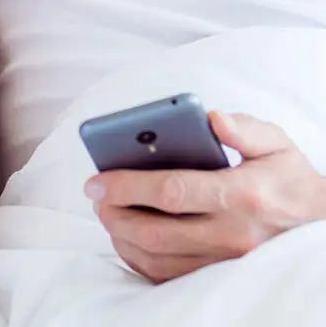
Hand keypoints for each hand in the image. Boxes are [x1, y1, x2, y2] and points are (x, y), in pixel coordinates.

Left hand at [86, 112, 325, 282]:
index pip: (173, 192)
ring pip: (159, 259)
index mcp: (242, 196)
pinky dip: (138, 259)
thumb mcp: (277, 144)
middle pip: (157, 231)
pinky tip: (125, 236)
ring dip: (122, 236)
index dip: (128, 185)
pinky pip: (168, 277)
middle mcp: (233, 236)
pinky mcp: (219, 280)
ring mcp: (226, 264)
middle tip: (93, 194)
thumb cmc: (290, 180)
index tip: (97, 178)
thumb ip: (244, 128)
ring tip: (105, 211)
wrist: (321, 229)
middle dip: (115, 212)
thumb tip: (211, 117)